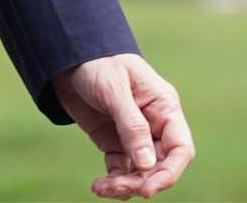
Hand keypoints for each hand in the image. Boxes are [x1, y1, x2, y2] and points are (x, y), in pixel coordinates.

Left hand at [52, 52, 195, 198]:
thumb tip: (148, 165)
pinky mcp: (114, 143)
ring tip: (102, 188)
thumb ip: (132, 126)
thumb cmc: (98, 63)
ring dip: (125, 186)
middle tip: (117, 186)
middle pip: (160, 166)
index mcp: (163, 107)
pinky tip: (99, 186)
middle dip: (142, 181)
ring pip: (140, 173)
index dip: (170, 172)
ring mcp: (134, 136)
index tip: (148, 188)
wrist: (67, 57)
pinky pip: (121, 171)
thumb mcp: (114, 89)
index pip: (180, 148)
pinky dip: (113, 182)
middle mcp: (154, 125)